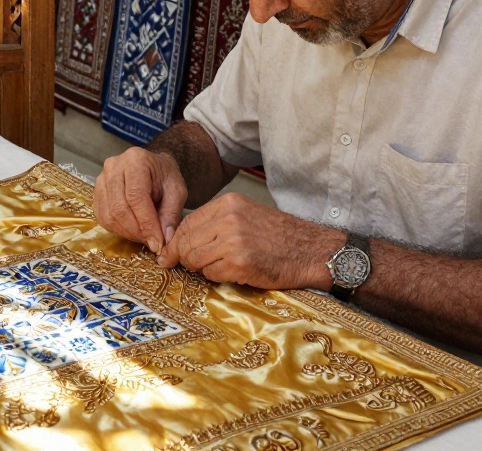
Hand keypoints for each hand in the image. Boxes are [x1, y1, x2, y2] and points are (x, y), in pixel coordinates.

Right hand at [94, 148, 187, 253]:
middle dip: (137, 231)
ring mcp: (101, 179)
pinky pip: (102, 217)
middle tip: (152, 242)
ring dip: (127, 233)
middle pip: (119, 208)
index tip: (158, 242)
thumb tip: (164, 239)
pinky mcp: (96, 192)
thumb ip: (171, 214)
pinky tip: (132, 231)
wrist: (153, 167)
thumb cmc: (165, 177)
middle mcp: (114, 167)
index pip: (136, 197)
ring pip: (109, 215)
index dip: (147, 223)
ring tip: (144, 237)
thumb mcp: (177, 191)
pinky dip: (117, 229)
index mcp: (136, 160)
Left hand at [157, 193, 341, 289]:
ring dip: (203, 268)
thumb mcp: (245, 215)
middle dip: (186, 258)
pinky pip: (211, 275)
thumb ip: (214, 223)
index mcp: (227, 204)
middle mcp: (228, 219)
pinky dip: (218, 277)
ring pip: (195, 260)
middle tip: (195, 266)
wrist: (310, 250)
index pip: (186, 224)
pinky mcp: (240, 263)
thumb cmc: (278, 236)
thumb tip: (179, 243)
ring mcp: (233, 241)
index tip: (171, 255)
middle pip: (186, 243)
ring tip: (222, 266)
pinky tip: (234, 272)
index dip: (176, 243)